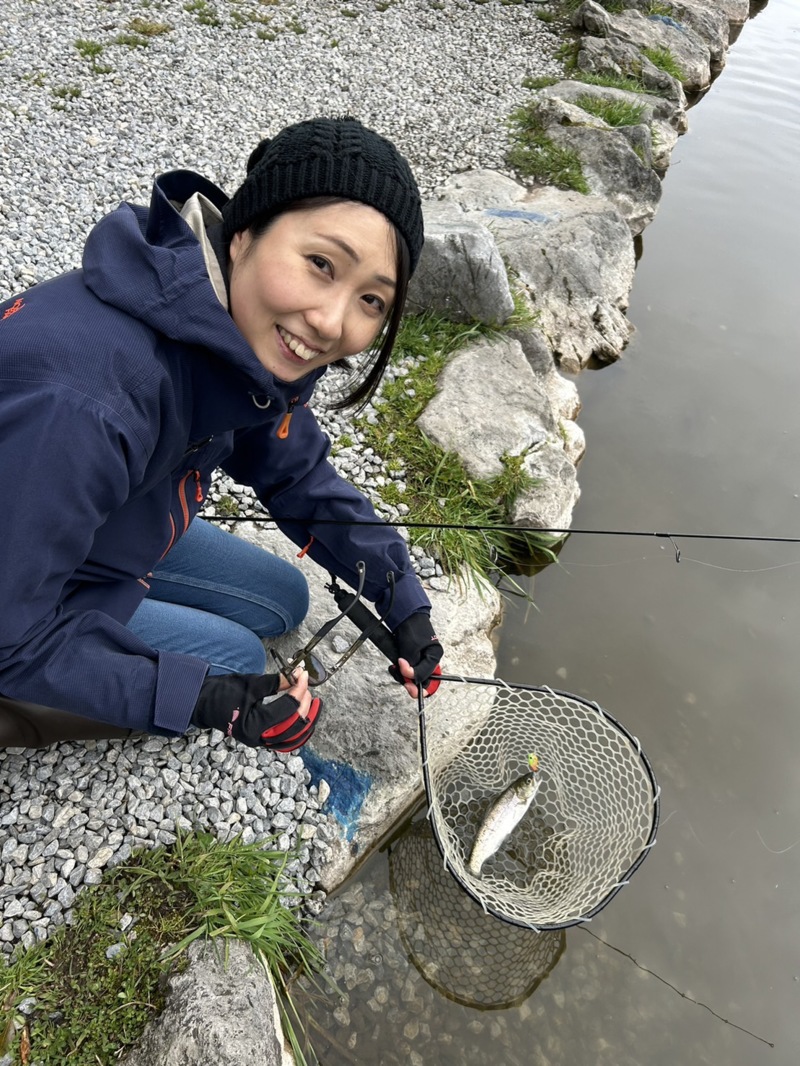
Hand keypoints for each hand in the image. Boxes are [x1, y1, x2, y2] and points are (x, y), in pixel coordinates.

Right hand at [191, 669, 321, 750]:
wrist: (203, 703)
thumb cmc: (222, 692)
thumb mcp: (252, 684)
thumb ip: (277, 682)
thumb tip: (297, 676)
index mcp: (254, 725)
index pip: (288, 709)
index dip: (299, 690)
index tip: (302, 674)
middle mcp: (259, 738)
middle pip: (295, 725)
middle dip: (305, 703)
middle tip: (306, 685)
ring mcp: (261, 742)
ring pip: (294, 736)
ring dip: (306, 718)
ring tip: (312, 701)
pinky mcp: (262, 739)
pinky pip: (286, 738)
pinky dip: (297, 727)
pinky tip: (303, 714)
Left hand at [388, 611, 442, 697]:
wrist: (405, 615)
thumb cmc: (412, 627)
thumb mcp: (412, 649)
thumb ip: (411, 666)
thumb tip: (409, 679)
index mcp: (435, 657)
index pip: (427, 679)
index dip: (415, 682)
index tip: (406, 683)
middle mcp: (430, 659)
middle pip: (421, 680)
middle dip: (408, 679)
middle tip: (398, 674)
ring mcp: (421, 658)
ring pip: (413, 675)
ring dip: (402, 674)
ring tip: (395, 667)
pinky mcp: (413, 656)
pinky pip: (408, 669)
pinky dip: (401, 669)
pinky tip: (395, 665)